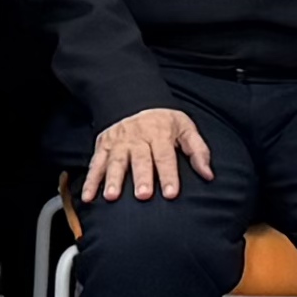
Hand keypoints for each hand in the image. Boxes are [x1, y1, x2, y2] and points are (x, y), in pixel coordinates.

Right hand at [85, 106, 210, 204]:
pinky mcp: (103, 146)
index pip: (165, 156)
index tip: (170, 193)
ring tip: (112, 196)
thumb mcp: (185, 127)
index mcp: (160, 133)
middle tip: (143, 195)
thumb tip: (208, 174)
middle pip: (140, 159)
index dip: (168, 175)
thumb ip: (198, 150)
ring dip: (113, 179)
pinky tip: (88, 196)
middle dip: (141, 177)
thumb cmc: (163, 121)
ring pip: (115, 161)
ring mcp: (118, 142)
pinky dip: (90, 181)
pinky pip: (95, 164)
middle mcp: (137, 137)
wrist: (134, 100)